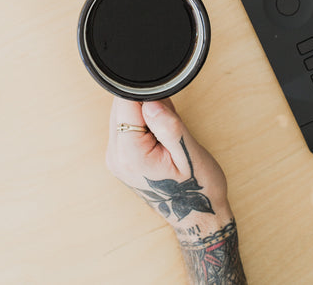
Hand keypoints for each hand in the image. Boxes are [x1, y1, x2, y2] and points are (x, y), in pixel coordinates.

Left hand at [105, 98, 230, 235]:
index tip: (165, 107)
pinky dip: (142, 126)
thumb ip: (168, 126)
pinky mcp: (118, 158)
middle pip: (121, 108)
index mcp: (131, 156)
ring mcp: (114, 159)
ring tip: (167, 137)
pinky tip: (159, 141)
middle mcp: (116, 157)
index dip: (146, 97)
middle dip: (146, 105)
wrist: (196, 216)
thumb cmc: (198, 188)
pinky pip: (125, 128)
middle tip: (171, 125)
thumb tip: (150, 102)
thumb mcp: (190, 155)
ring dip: (144, 116)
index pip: (125, 106)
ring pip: (122, 116)